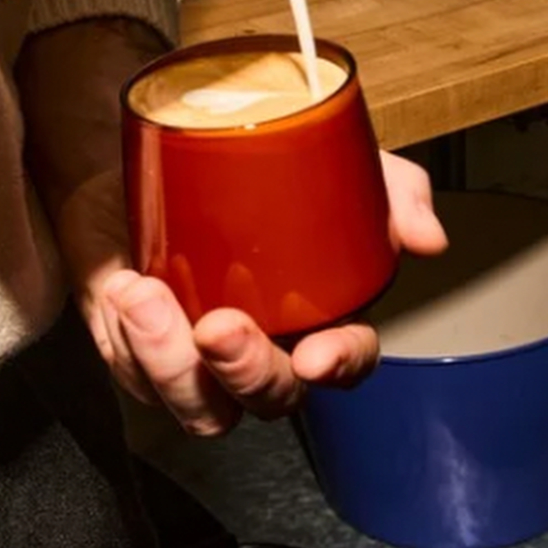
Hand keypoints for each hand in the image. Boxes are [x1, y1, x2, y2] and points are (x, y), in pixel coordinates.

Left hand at [56, 146, 446, 432]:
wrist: (150, 140)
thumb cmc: (243, 163)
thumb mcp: (325, 154)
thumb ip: (389, 188)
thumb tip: (426, 237)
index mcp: (316, 311)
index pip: (347, 358)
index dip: (341, 363)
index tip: (316, 353)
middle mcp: (261, 345)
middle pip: (270, 398)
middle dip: (247, 373)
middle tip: (218, 328)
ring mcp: (197, 356)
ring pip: (199, 407)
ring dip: (170, 364)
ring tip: (143, 297)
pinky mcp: (138, 347)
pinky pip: (133, 373)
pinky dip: (123, 340)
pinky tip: (121, 288)